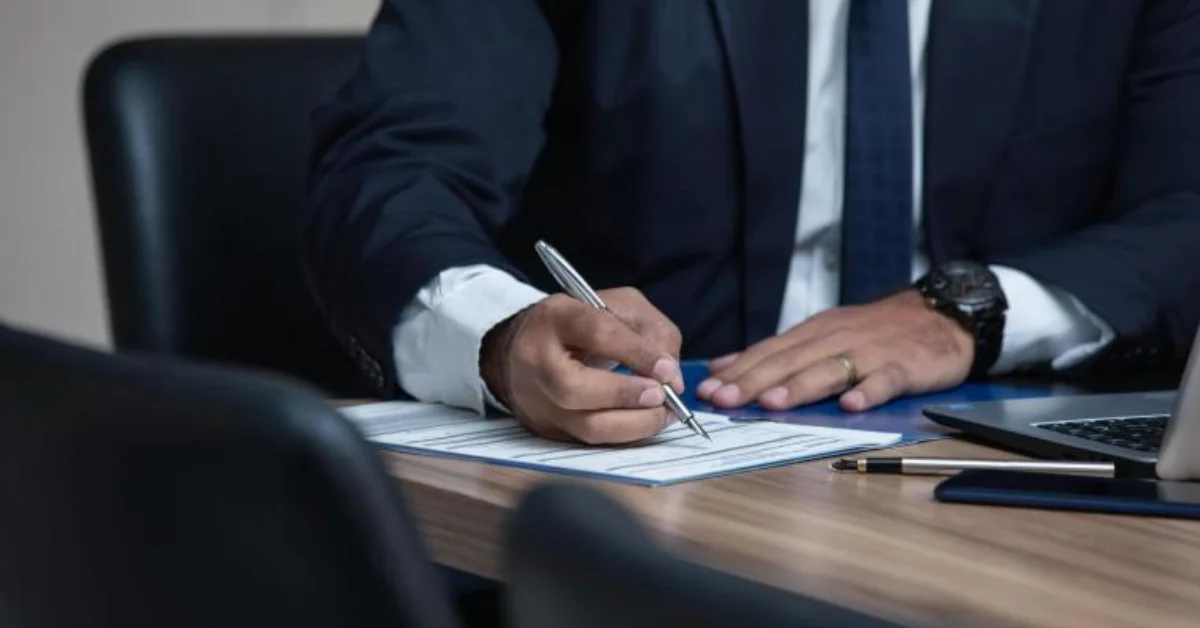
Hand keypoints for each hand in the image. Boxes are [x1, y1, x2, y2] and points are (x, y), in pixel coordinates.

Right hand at [480, 287, 683, 443]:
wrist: (527, 348)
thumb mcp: (618, 306)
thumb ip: (651, 331)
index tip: (668, 370)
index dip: (636, 353)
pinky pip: (592, 442)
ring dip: (634, 424)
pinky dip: (626, 435)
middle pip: (573, 389)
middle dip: (626, 396)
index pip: (596, 333)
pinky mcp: (548, 429)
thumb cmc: (581, 325)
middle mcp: (537, 362)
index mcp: (556, 318)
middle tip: (661, 396)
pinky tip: (645, 422)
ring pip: (585, 426)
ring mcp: (538, 401)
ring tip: (662, 413)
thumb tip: (672, 377)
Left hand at [697, 290, 972, 411]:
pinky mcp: (903, 365)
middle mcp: (836, 339)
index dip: (738, 371)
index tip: (708, 389)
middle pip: (790, 361)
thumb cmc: (875, 331)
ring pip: (829, 369)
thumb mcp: (821, 334)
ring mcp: (870, 352)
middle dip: (754, 381)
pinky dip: (869, 391)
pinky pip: (884, 380)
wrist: (940, 314)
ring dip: (800, 386)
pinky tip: (852, 406)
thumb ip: (776, 353)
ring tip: (773, 402)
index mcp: (813, 333)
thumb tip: (724, 367)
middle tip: (725, 399)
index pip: (769, 352)